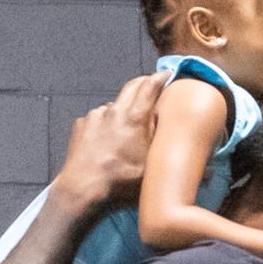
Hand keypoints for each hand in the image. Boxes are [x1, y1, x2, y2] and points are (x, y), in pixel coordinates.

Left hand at [54, 72, 166, 206]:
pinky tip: (106, 140)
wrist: (81, 189)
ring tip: (126, 129)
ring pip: (114, 105)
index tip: (167, 74)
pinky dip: (105, 124)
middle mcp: (114, 111)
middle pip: (131, 87)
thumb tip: (181, 139)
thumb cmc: (119, 183)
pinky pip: (98, 118)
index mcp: (134, 119)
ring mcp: (95, 116)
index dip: (160, 78)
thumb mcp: (150, 167)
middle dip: (143, 83)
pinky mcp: (81, 124)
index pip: (150, 88)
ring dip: (123, 110)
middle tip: (152, 85)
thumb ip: (161, 145)